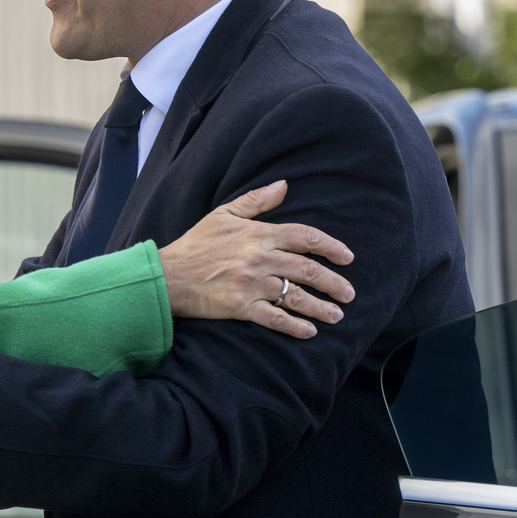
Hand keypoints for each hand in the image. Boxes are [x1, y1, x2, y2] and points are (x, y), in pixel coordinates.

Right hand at [159, 180, 355, 339]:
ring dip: (321, 307)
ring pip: (296, 296)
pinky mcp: (241, 306)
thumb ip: (256, 201)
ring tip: (337, 316)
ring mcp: (251, 284)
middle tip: (348, 294)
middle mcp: (260, 259)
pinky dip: (294, 326)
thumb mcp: (223, 215)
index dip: (330, 246)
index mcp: (258, 234)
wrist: (168, 274)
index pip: (304, 237)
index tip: (347, 257)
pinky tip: (309, 332)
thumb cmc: (195, 244)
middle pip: (308, 269)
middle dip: (334, 283)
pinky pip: (275, 318)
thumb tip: (284, 185)